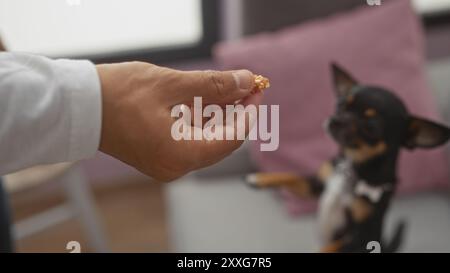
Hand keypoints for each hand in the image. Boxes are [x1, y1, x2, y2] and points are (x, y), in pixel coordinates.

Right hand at [96, 61, 261, 181]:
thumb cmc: (119, 94)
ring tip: (230, 89)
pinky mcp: (160, 156)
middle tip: (246, 86)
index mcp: (181, 154)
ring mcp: (167, 164)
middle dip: (236, 113)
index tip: (256, 90)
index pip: (231, 138)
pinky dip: (203, 122)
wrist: (80, 106)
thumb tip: (246, 82)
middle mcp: (176, 167)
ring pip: (207, 141)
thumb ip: (214, 85)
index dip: (248, 113)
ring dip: (221, 116)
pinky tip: (209, 102)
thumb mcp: (172, 84)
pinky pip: (192, 141)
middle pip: (221, 141)